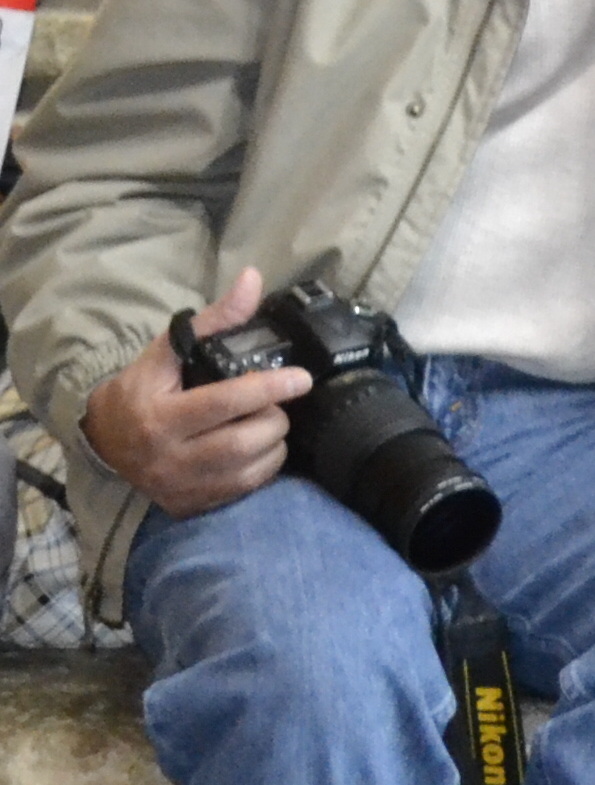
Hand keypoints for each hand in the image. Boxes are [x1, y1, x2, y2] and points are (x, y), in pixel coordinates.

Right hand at [79, 267, 309, 516]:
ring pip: (252, 468)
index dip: (271, 388)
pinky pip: (245, 489)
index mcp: (160, 415)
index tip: (301, 377)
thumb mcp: (167, 351)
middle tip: (276, 404)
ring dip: (274, 442)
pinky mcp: (191, 504)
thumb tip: (252, 280)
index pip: (227, 402)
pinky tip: (258, 449)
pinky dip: (263, 467)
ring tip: (268, 423)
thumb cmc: (140, 389)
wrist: (104, 439)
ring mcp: (180, 485)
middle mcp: (168, 456)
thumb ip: (214, 319)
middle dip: (275, 418)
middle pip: (246, 440)